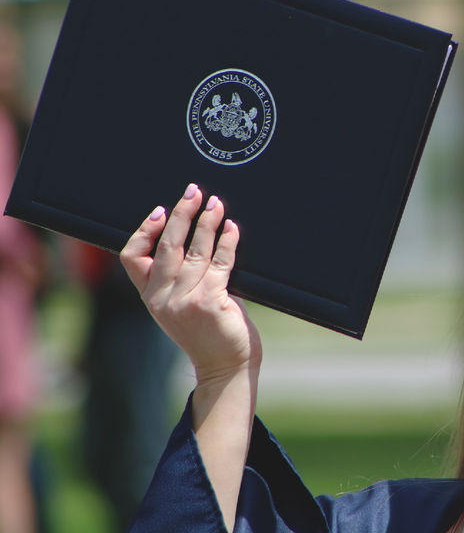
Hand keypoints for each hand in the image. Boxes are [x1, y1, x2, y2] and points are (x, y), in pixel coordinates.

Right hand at [120, 183, 261, 383]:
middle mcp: (163, 298)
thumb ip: (182, 278)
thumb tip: (196, 235)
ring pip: (195, 250)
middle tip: (193, 192)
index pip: (131, 257)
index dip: (144, 230)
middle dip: (180, 213)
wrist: (225, 369)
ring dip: (207, 222)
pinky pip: (220, 262)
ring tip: (216, 204)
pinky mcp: (210, 301)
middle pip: (166, 245)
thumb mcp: (182, 306)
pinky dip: (228, 242)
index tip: (161, 210)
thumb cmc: (210, 334)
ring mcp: (185, 300)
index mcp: (152, 297)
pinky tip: (233, 229)